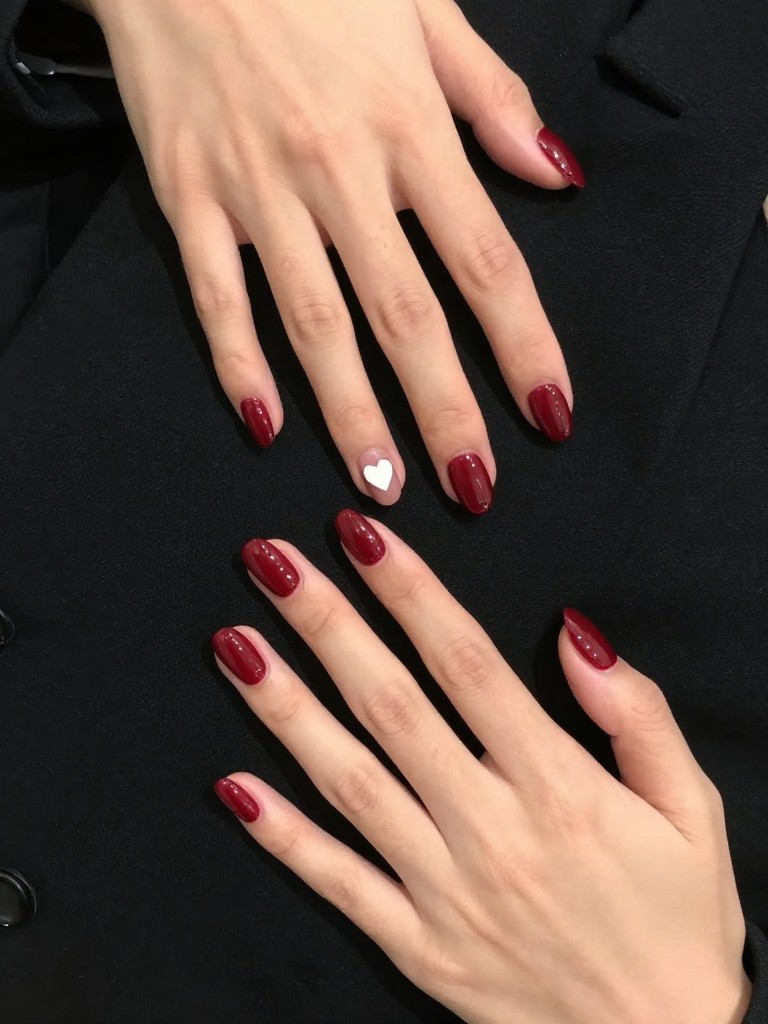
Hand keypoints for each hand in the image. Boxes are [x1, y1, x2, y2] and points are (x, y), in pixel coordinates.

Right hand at [86, 0, 581, 510]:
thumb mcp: (425, 8)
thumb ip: (493, 100)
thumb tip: (555, 177)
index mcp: (408, 127)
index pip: (486, 261)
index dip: (524, 345)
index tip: (549, 414)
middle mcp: (338, 172)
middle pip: (406, 316)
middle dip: (445, 411)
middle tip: (473, 488)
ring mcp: (258, 192)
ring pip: (313, 325)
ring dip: (350, 413)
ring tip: (379, 485)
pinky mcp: (188, 199)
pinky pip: (216, 297)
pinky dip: (236, 363)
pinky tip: (262, 424)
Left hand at [211, 515, 751, 1023]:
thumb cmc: (677, 917)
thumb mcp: (691, 809)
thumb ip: (637, 715)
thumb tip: (574, 635)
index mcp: (557, 786)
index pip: (466, 665)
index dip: (410, 593)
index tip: (363, 535)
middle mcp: (490, 830)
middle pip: (392, 706)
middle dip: (328, 625)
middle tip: (271, 561)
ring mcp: (443, 891)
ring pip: (350, 782)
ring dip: (286, 709)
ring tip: (234, 642)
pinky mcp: (418, 945)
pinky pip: (338, 883)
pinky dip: (282, 836)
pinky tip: (232, 786)